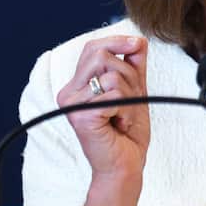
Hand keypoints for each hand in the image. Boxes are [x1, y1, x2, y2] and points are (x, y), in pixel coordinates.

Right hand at [56, 35, 150, 181]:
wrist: (125, 166)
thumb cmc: (127, 133)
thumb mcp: (134, 90)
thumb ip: (133, 64)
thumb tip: (137, 39)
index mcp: (77, 85)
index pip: (93, 48)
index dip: (117, 41)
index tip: (137, 44)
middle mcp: (69, 93)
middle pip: (102, 55)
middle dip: (128, 74)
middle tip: (129, 100)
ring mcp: (73, 104)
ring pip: (113, 75)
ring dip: (130, 97)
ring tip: (123, 116)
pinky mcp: (82, 115)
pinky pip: (116, 95)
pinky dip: (128, 110)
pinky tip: (120, 125)